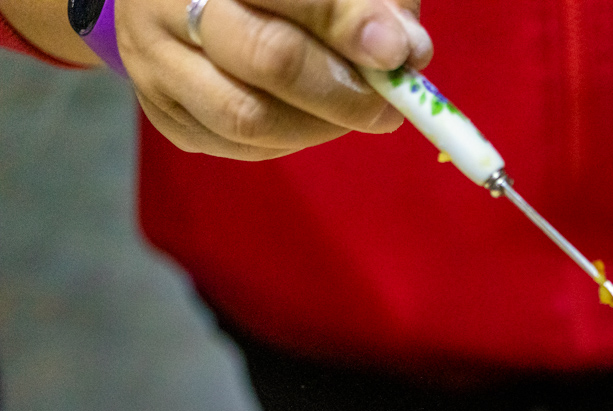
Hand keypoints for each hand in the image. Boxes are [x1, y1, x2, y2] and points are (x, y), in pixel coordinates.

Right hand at [116, 0, 431, 158]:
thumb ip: (370, 0)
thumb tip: (409, 51)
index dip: (347, 24)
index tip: (396, 53)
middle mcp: (169, 4)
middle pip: (269, 58)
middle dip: (343, 91)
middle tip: (388, 105)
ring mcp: (155, 62)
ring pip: (247, 117)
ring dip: (319, 125)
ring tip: (355, 111)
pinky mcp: (160, 111)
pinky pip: (233, 145)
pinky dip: (289, 139)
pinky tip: (313, 117)